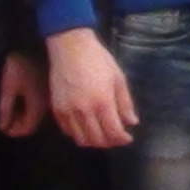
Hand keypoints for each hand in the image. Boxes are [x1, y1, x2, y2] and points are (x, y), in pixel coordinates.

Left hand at [0, 51, 47, 136]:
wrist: (38, 44)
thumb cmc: (21, 64)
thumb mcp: (9, 86)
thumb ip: (5, 108)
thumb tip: (3, 126)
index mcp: (37, 106)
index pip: (26, 129)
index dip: (12, 130)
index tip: (2, 125)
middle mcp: (48, 105)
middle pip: (33, 123)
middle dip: (18, 123)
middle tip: (6, 116)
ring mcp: (52, 97)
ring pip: (38, 114)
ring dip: (25, 114)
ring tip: (14, 105)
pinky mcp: (53, 88)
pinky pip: (43, 105)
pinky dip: (31, 106)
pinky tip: (25, 96)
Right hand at [45, 28, 137, 147]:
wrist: (71, 48)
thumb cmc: (99, 60)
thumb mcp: (118, 78)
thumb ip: (125, 103)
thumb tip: (132, 122)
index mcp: (103, 102)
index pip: (113, 132)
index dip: (122, 139)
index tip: (128, 138)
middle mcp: (84, 110)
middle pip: (97, 139)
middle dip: (109, 142)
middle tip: (115, 137)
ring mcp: (68, 111)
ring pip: (81, 139)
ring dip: (93, 141)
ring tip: (101, 134)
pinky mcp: (57, 109)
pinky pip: (67, 131)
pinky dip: (78, 134)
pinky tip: (86, 128)